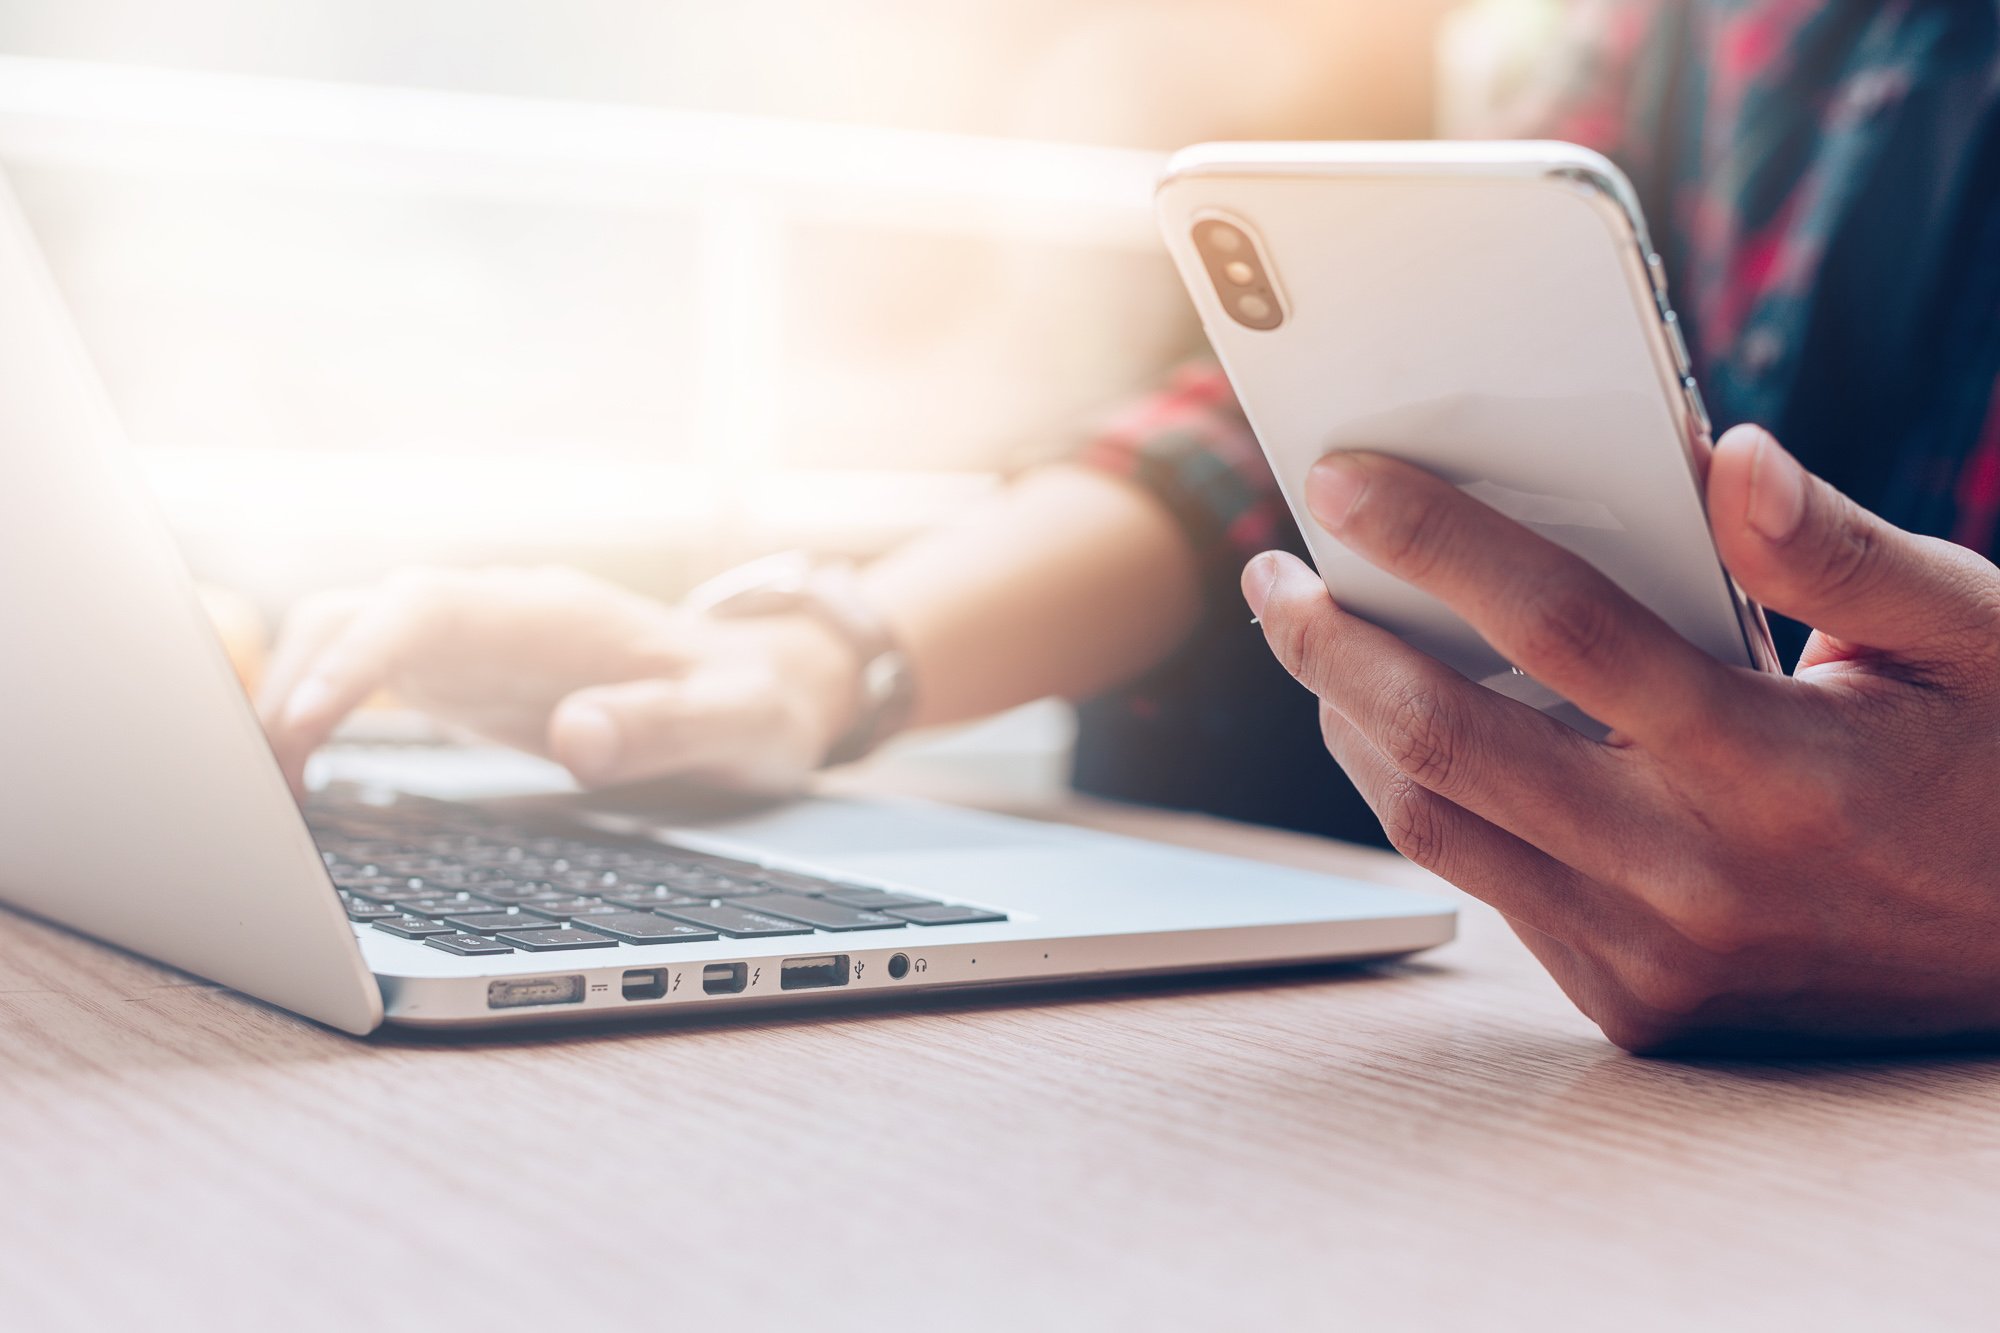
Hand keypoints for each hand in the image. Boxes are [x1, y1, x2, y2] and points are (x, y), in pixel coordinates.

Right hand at [257, 566, 859, 797]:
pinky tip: (298, 779)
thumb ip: (664, 727)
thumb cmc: (755, 702)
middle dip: (291, 682)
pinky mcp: (466, 679)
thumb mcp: (738, 723)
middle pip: (359, 614)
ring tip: (266, 794)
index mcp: (557, 615)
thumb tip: (576, 733)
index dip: (355, 658)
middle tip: (258, 788)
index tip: (302, 724)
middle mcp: (500, 616)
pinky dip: (316, 715)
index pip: (426, 608)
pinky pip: (366, 676)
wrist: (772, 682)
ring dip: (291, 697)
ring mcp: (476, 644)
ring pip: (348, 639)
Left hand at [1243, 425, 1999, 1052]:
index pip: (1563, 629)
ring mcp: (1655, 956)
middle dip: (1333, 647)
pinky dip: (1430, 801)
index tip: (1345, 479)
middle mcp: (1696, 875)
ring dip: (1353, 727)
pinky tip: (1406, 732)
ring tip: (1316, 646)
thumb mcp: (1972, 639)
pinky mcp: (1635, 1004)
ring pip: (1440, 828)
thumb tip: (1729, 457)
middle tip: (1274, 575)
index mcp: (1775, 765)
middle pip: (1451, 744)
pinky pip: (1490, 889)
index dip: (1440, 542)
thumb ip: (1841, 551)